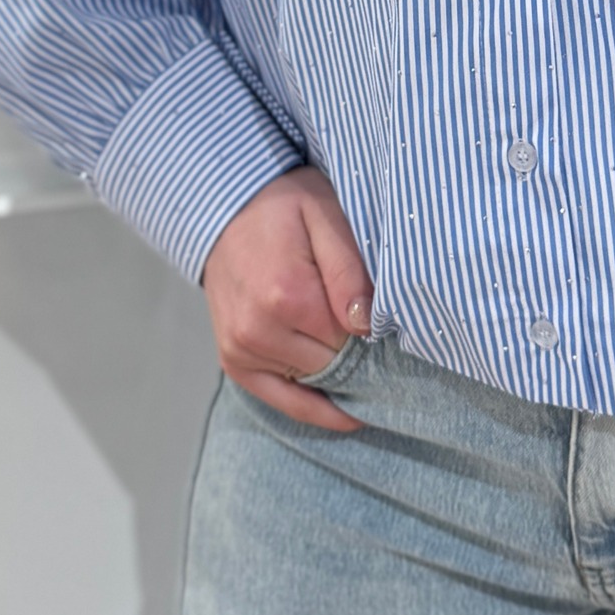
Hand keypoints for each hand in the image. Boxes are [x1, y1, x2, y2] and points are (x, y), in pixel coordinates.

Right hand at [200, 165, 373, 432]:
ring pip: (312, 387)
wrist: (224, 208)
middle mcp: (258, 331)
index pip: (351, 341)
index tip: (389, 328)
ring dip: (338, 380)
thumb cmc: (282, 207)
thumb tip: (365, 326)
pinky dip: (314, 406)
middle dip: (359, 359)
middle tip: (385, 351)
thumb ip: (348, 270)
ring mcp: (241, 351)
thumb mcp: (324, 217)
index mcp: (287, 295)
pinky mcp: (233, 362)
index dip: (374, 336)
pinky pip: (281, 401)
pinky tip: (344, 408)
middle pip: (333, 367)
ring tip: (366, 367)